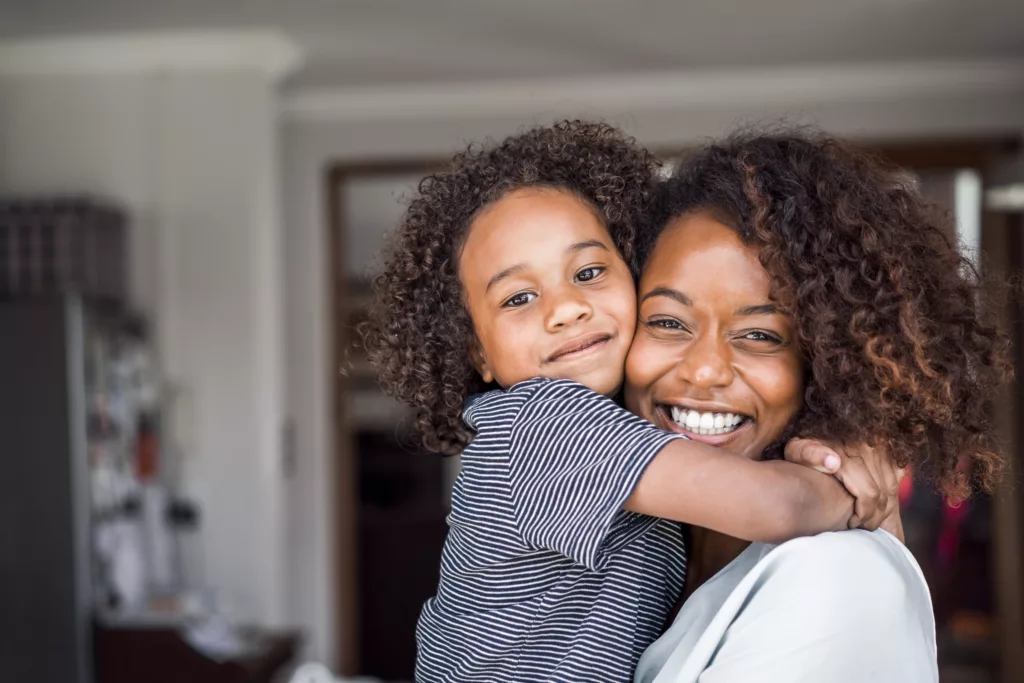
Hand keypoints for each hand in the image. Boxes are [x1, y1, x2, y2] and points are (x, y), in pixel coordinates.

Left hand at [784, 439, 904, 532]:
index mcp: (849, 452)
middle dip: (875, 516)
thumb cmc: (803, 443)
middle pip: (884, 494)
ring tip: (870, 519)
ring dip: (885, 508)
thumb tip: (833, 463)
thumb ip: (809, 454)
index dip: (863, 514)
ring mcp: (882, 447)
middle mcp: (870, 448)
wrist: (817, 423)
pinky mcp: (889, 447)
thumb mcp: (797, 448)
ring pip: (893, 487)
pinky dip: (892, 492)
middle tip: (862, 527)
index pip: (869, 493)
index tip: (851, 523)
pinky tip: (883, 505)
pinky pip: (898, 474)